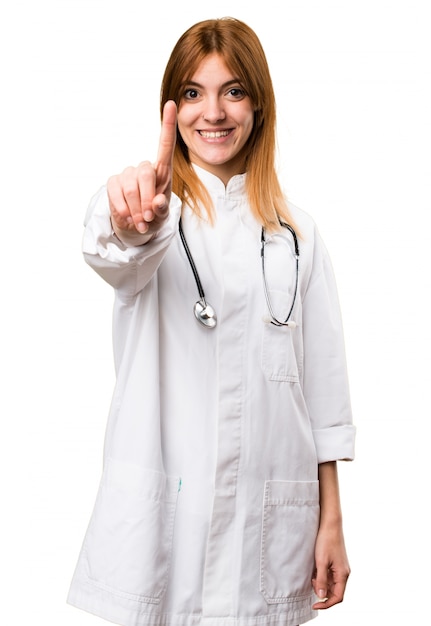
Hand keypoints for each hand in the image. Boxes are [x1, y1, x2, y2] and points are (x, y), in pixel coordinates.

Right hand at [107, 100, 176, 241]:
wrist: (134, 227)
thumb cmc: (153, 217)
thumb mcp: (162, 217)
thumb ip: (162, 210)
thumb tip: (158, 202)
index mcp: (162, 172)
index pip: (166, 145)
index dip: (168, 125)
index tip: (171, 104)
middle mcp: (144, 168)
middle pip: (145, 174)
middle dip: (147, 199)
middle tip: (148, 217)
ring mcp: (127, 174)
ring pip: (131, 187)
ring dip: (136, 209)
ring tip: (140, 221)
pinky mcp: (114, 182)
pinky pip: (116, 193)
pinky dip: (123, 209)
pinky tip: (128, 217)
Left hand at [311, 524, 350, 609]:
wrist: (330, 525)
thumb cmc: (326, 541)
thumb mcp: (321, 561)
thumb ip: (321, 580)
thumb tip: (321, 597)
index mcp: (343, 574)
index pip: (338, 597)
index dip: (326, 604)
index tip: (315, 605)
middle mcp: (344, 573)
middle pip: (335, 592)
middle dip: (322, 592)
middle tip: (312, 583)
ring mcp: (340, 568)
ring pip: (331, 584)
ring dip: (321, 584)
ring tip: (312, 575)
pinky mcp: (336, 563)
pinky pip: (330, 576)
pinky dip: (322, 577)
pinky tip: (315, 570)